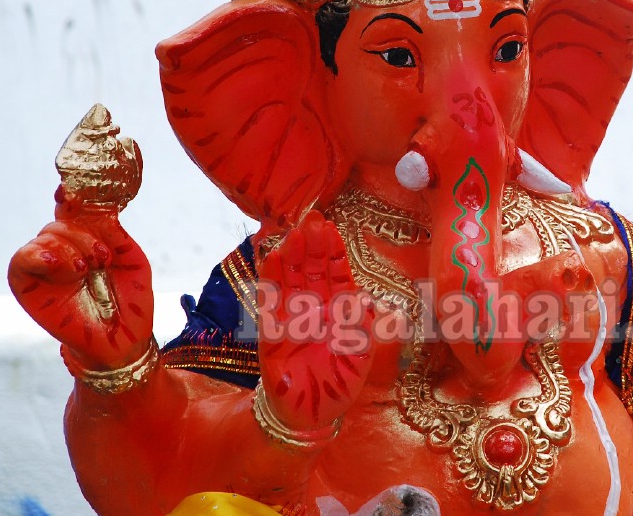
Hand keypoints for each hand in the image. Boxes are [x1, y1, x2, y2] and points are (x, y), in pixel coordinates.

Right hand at [8, 186, 153, 369]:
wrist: (124, 339)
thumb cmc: (130, 300)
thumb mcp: (130, 259)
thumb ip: (112, 232)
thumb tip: (93, 205)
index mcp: (89, 240)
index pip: (73, 210)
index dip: (72, 195)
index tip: (73, 190)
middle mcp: (64, 251)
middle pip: (61, 222)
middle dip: (83, 235)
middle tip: (101, 258)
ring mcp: (46, 269)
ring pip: (44, 237)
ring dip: (67, 247)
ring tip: (85, 269)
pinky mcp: (28, 288)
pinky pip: (20, 261)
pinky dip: (37, 255)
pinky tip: (56, 263)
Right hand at [256, 211, 373, 432]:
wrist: (314, 413)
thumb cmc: (340, 380)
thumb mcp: (360, 351)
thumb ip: (361, 324)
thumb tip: (362, 296)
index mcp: (336, 310)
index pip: (334, 274)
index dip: (331, 252)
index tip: (329, 227)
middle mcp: (313, 309)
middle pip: (311, 271)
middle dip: (312, 246)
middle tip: (312, 219)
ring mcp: (291, 319)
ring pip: (291, 281)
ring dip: (291, 257)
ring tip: (294, 234)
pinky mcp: (272, 334)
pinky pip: (270, 304)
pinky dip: (271, 282)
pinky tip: (272, 260)